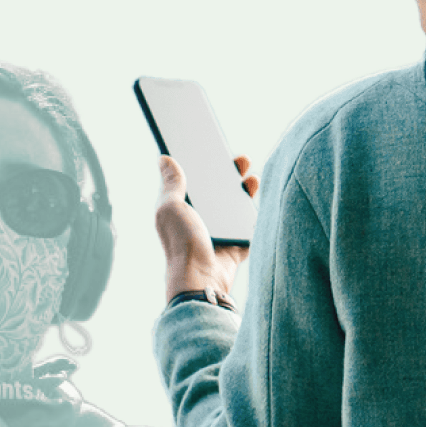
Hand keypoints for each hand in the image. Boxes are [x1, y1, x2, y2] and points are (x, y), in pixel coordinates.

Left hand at [155, 153, 257, 303]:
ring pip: (236, 206)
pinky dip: (256, 214)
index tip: (215, 147)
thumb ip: (171, 183)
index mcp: (182, 209)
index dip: (205, 164)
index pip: (195, 180)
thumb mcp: (171, 207)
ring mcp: (220, 232)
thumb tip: (163, 159)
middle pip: (218, 191)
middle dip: (230, 174)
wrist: (202, 278)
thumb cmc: (182, 243)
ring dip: (245, 191)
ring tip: (253, 178)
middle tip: (241, 159)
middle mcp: (200, 219)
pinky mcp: (236, 244)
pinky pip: (249, 225)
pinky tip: (262, 200)